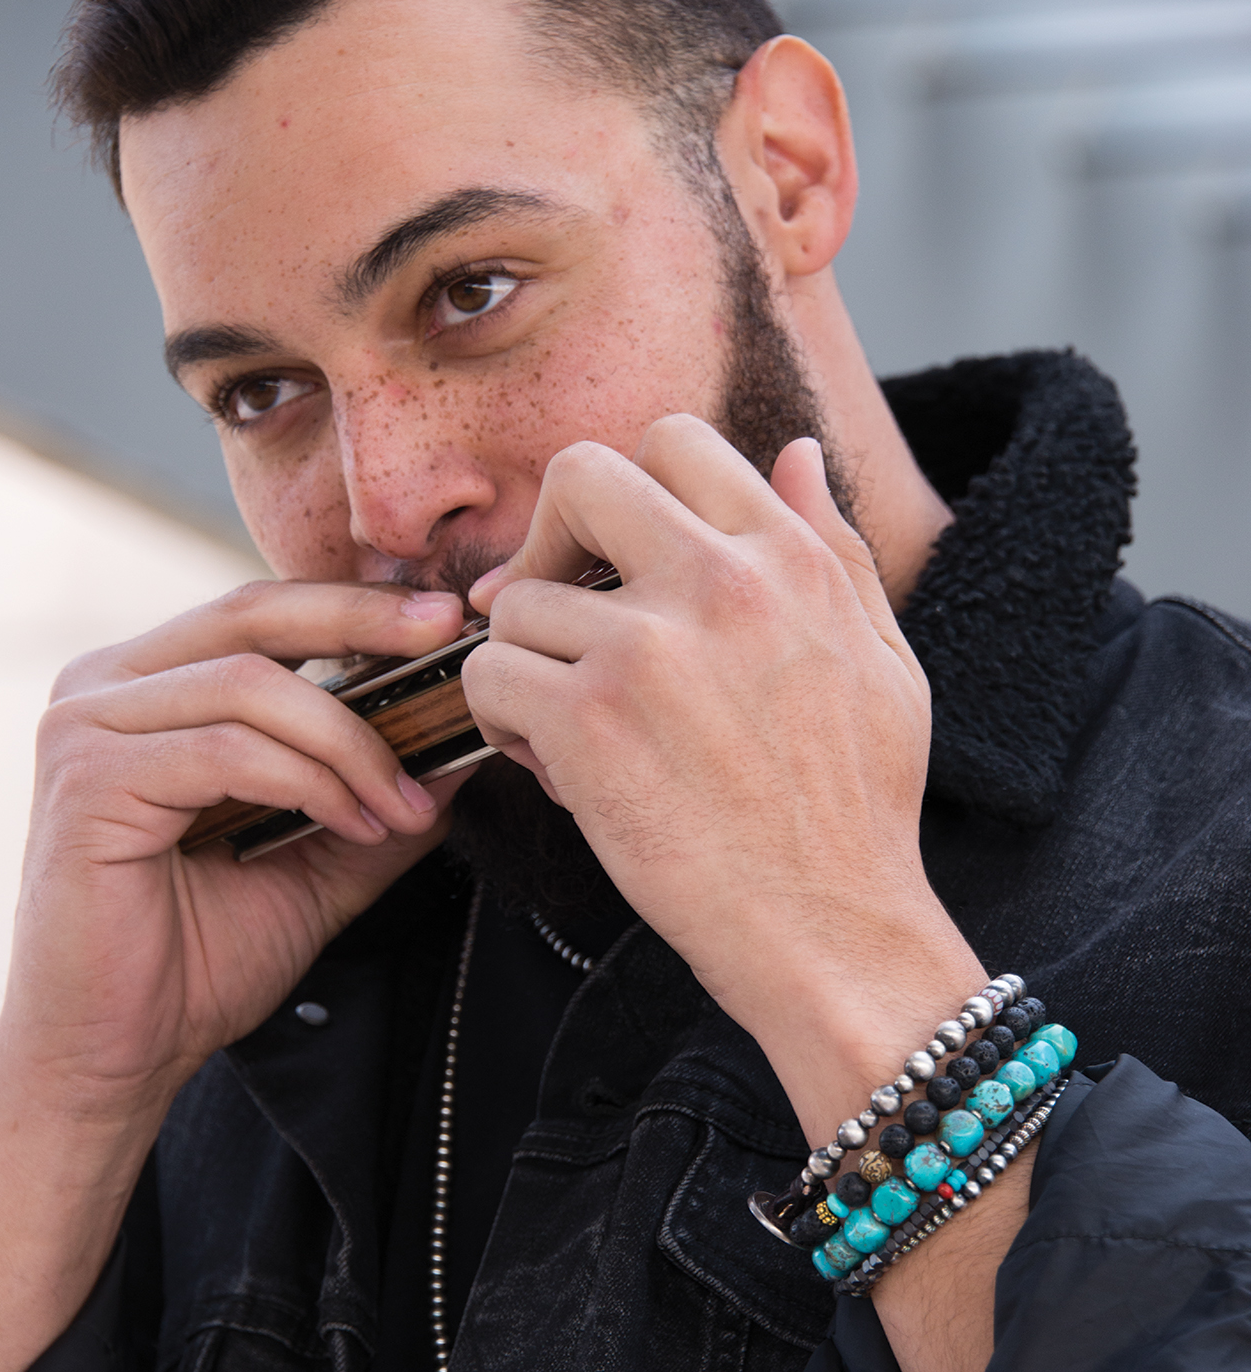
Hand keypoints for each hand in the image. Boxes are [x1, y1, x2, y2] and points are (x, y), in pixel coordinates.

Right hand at [0, 577, 468, 1371]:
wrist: (116, 1057)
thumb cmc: (196, 962)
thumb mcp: (317, 861)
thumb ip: (377, 794)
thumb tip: (465, 740)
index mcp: (147, 689)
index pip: (262, 613)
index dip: (357, 605)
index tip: (448, 616)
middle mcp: (103, 687)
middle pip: (252, 615)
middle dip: (365, 624)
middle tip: (450, 643)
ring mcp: (85, 727)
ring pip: (253, 686)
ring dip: (353, 744)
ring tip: (405, 807)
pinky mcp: (87, 779)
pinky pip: (227, 748)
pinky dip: (310, 780)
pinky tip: (356, 822)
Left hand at [465, 415, 984, 1146]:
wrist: (832, 930)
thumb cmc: (858, 811)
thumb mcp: (883, 658)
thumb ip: (833, 546)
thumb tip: (791, 450)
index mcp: (790, 558)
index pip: (675, 441)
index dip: (626, 493)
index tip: (611, 560)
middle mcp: (719, 581)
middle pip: (579, 477)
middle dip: (548, 541)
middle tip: (551, 612)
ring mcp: (648, 647)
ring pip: (516, 601)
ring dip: (525, 663)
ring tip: (566, 729)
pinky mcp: (588, 720)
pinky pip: (487, 675)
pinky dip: (500, 721)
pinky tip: (551, 765)